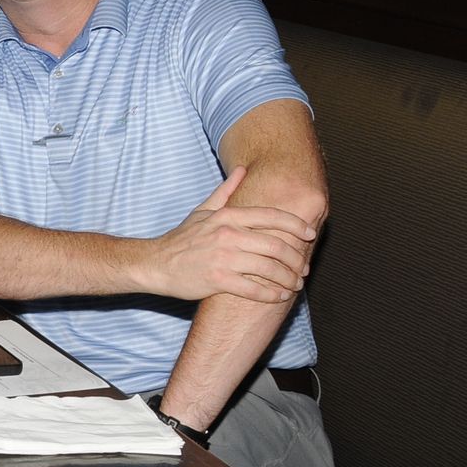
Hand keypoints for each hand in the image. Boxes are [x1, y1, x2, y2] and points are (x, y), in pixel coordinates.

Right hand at [141, 167, 316, 302]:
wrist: (155, 264)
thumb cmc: (181, 239)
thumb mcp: (202, 211)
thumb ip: (225, 191)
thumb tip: (243, 169)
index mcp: (227, 216)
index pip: (271, 217)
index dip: (296, 225)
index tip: (311, 234)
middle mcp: (227, 235)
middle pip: (275, 245)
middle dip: (296, 258)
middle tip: (304, 268)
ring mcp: (222, 258)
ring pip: (268, 268)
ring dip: (288, 278)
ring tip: (295, 284)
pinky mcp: (217, 280)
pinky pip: (253, 288)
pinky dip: (271, 294)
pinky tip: (278, 296)